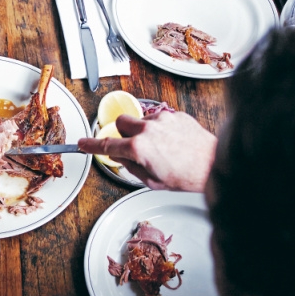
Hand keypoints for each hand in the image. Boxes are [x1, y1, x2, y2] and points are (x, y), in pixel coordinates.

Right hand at [78, 111, 215, 191]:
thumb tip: (121, 156)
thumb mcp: (152, 180)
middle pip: (121, 122)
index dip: (91, 145)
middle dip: (123, 133)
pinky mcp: (175, 115)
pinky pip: (159, 119)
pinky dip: (160, 129)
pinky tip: (172, 142)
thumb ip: (131, 166)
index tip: (82, 143)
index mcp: (139, 148)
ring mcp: (162, 119)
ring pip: (141, 120)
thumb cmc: (185, 176)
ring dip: (144, 131)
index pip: (107, 144)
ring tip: (161, 147)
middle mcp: (148, 129)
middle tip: (133, 146)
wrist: (212, 164)